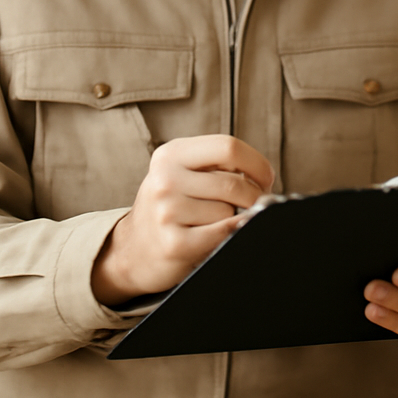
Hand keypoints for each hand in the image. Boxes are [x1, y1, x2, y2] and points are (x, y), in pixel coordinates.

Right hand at [91, 135, 272, 305]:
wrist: (132, 251)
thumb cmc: (170, 208)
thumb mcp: (183, 174)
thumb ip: (219, 166)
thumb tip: (264, 177)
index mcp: (171, 154)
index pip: (228, 146)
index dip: (256, 164)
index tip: (265, 178)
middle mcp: (165, 179)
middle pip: (235, 183)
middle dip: (253, 197)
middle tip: (250, 205)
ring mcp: (167, 211)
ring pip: (230, 212)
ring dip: (232, 219)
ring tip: (211, 222)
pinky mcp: (174, 243)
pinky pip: (222, 234)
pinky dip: (229, 235)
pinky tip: (214, 235)